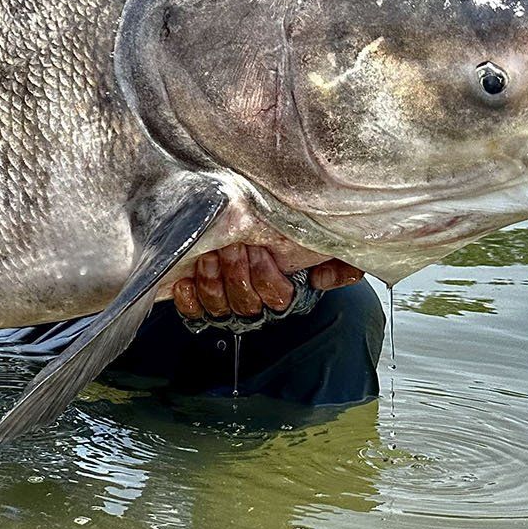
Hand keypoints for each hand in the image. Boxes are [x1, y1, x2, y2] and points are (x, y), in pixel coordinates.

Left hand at [170, 244, 363, 321]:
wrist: (245, 216)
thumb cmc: (289, 231)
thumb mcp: (328, 243)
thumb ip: (342, 263)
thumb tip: (323, 278)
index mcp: (285, 289)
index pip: (278, 297)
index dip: (267, 277)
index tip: (260, 250)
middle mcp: (256, 301)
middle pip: (246, 305)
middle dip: (237, 274)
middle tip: (231, 247)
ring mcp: (227, 303)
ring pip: (219, 308)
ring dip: (212, 283)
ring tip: (209, 258)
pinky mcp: (200, 300)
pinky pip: (194, 312)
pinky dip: (189, 299)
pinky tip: (186, 282)